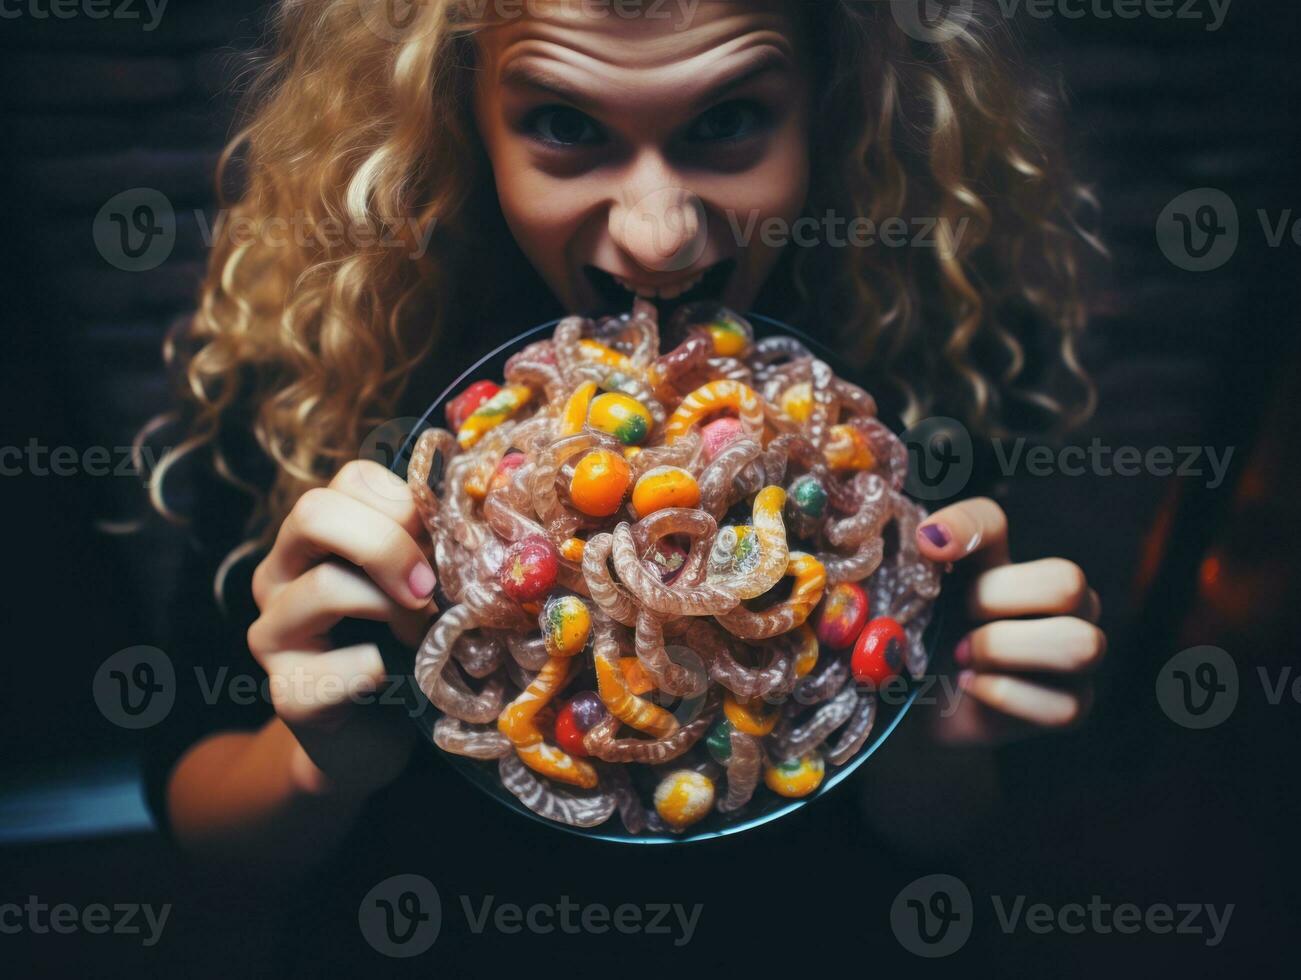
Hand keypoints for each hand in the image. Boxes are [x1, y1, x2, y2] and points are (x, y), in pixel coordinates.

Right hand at [248, 460, 434, 796]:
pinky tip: (396, 683)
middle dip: (387, 544)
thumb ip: (425, 545)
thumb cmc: (400, 648)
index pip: (350, 479)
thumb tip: (472, 517)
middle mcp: (279, 574)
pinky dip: (389, 670)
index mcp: (314, 538)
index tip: (438, 544)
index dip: (404, 504)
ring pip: (327, 586)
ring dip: (396, 613)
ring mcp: (273, 633)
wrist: (370, 739)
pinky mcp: (289, 692)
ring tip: (420, 639)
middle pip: (315, 512)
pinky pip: (348, 663)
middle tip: (427, 587)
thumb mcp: (414, 584)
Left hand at [914, 497, 1104, 744]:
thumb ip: (915, 565)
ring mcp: (1072, 652)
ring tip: (962, 657)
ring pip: (1081, 643)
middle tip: (959, 618)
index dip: (963, 526)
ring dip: (1005, 650)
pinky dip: (1005, 695)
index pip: (993, 519)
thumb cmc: (920, 648)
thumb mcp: (909, 603)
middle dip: (998, 601)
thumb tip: (930, 539)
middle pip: (1066, 580)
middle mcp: (1055, 600)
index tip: (926, 544)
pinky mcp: (1072, 705)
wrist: (917, 711)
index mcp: (1004, 563)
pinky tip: (971, 687)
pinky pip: (1061, 704)